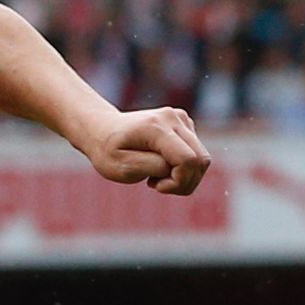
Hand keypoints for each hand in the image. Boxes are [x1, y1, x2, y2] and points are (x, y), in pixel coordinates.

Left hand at [82, 106, 209, 195]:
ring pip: (202, 159)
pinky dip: (183, 168)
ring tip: (156, 176)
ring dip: (184, 177)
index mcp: (156, 127)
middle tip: (157, 185)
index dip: (178, 181)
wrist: (102, 130)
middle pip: (200, 160)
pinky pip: (197, 154)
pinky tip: (161, 166)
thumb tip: (176, 166)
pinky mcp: (185, 124)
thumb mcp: (121, 167)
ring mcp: (181, 118)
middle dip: (183, 182)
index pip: (187, 160)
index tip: (156, 187)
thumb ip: (152, 166)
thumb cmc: (107, 151)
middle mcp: (173, 118)